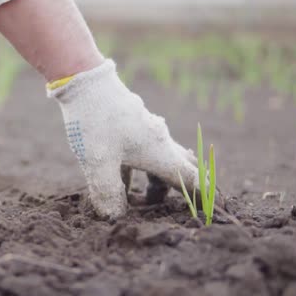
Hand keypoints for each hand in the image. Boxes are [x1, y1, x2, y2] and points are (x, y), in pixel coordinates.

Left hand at [49, 60, 220, 218]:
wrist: (83, 80)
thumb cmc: (94, 122)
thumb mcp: (98, 162)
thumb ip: (107, 192)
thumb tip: (113, 215)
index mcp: (158, 151)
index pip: (189, 178)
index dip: (200, 196)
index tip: (212, 209)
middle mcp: (157, 140)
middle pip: (174, 170)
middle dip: (173, 192)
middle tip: (166, 211)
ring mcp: (143, 130)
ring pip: (155, 160)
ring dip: (151, 181)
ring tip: (138, 202)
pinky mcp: (126, 124)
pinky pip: (137, 152)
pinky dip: (134, 169)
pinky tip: (118, 179)